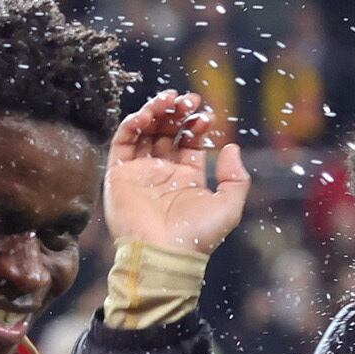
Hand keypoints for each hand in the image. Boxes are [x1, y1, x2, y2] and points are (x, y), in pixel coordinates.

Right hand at [105, 89, 248, 258]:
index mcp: (187, 178)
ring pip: (144, 132)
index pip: (190, 141)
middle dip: (177, 112)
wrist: (163, 254)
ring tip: (168, 100)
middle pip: (167, 132)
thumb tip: (231, 146)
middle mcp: (162, 173)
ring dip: (155, 112)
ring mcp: (139, 173)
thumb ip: (236, 177)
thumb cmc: (197, 236)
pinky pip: (122, 142)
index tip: (205, 114)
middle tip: (187, 99)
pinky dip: (132, 124)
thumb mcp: (229, 205)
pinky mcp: (118, 175)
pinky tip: (147, 115)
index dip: (197, 124)